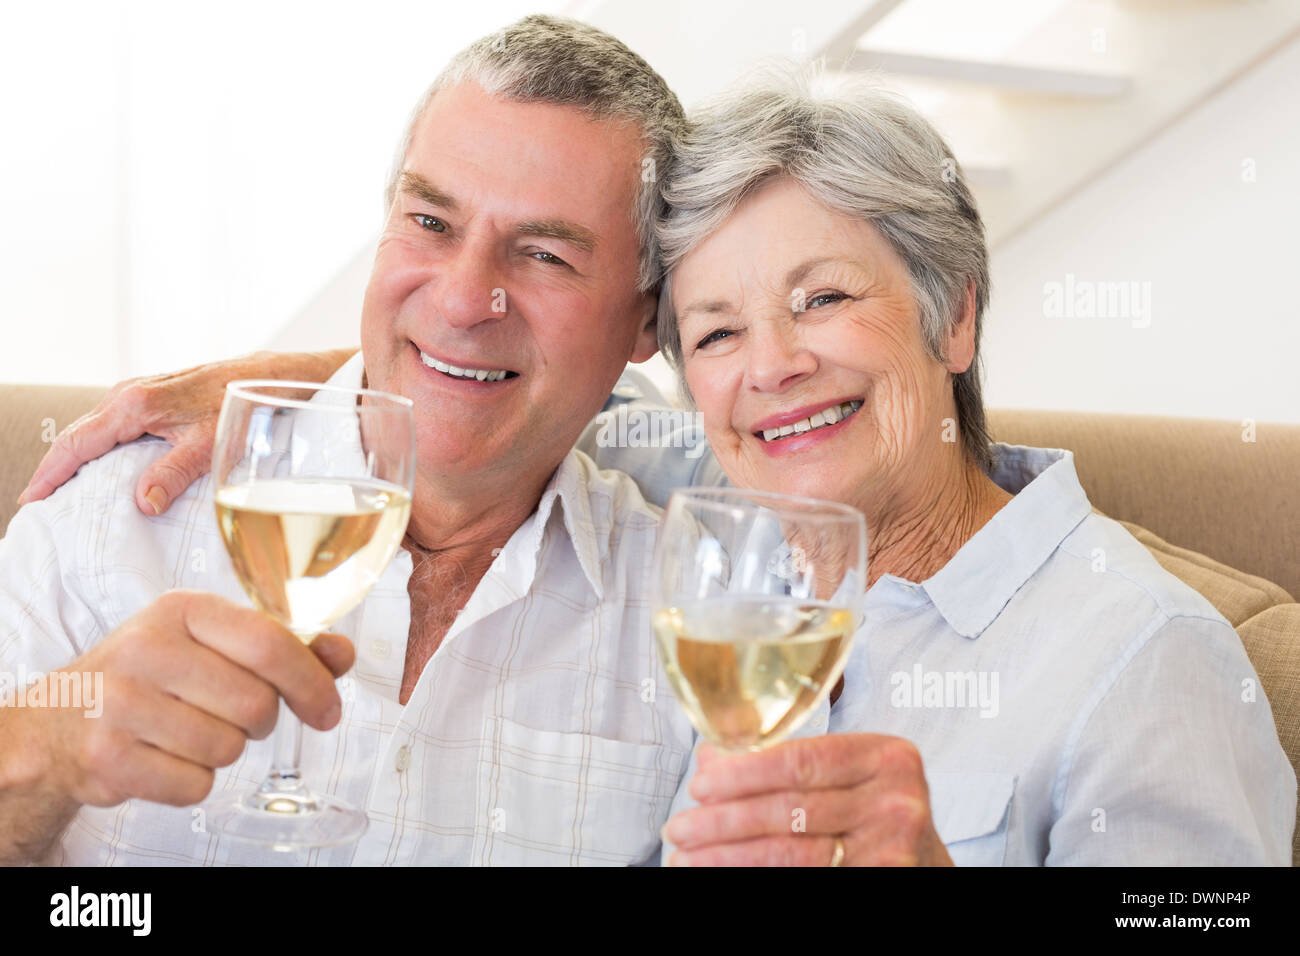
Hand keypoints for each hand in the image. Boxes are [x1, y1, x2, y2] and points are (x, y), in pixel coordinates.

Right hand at [8, 589, 354, 810]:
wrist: (60, 719)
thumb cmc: (150, 675)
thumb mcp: (211, 643)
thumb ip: (283, 646)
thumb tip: (342, 654)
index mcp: (183, 610)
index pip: (270, 644)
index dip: (312, 682)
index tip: (327, 709)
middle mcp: (147, 648)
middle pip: (256, 705)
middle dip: (259, 721)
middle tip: (233, 716)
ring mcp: (121, 702)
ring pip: (227, 749)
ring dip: (223, 751)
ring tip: (188, 732)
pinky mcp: (107, 757)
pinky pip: (195, 785)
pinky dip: (192, 781)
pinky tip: (165, 757)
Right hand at [16, 348, 357, 515]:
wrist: (276, 373)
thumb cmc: (246, 401)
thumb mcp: (210, 443)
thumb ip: (174, 473)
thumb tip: (142, 503)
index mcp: (135, 403)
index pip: (77, 443)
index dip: (51, 474)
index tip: (33, 503)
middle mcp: (131, 394)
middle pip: (79, 437)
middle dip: (57, 470)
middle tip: (42, 507)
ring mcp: (142, 393)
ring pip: (97, 431)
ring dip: (78, 460)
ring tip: (64, 494)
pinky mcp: (156, 397)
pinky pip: (116, 427)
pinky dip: (101, 449)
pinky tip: (104, 471)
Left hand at [662, 735, 953, 866]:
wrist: (923, 863)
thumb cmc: (874, 812)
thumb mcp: (847, 775)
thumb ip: (788, 759)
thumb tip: (711, 757)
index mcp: (885, 757)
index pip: (800, 760)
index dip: (743, 772)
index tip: (700, 783)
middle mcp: (896, 802)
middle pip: (789, 810)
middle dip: (723, 820)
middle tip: (679, 827)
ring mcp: (892, 849)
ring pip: (791, 854)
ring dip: (728, 857)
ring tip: (687, 857)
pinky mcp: (882, 880)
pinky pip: (804, 878)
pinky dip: (753, 876)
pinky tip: (722, 872)